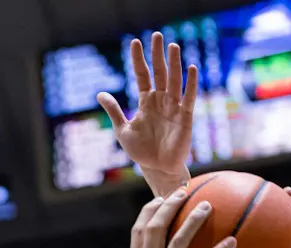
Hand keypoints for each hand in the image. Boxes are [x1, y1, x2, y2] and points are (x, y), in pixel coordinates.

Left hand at [98, 32, 197, 177]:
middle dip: (157, 55)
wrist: (156, 168)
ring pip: (174, 81)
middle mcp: (161, 101)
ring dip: (174, 64)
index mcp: (146, 102)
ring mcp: (174, 107)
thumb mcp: (123, 129)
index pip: (142, 75)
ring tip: (172, 46)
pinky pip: (188, 98)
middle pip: (160, 73)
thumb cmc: (141, 150)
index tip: (134, 42)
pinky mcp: (185, 117)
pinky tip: (191, 68)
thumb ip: (114, 110)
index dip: (138, 60)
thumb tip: (99, 93)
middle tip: (156, 36)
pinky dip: (190, 84)